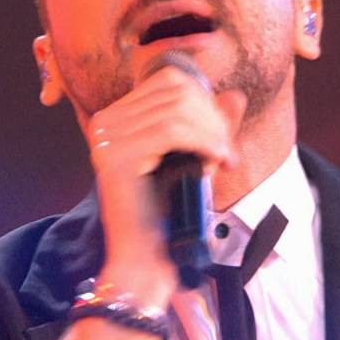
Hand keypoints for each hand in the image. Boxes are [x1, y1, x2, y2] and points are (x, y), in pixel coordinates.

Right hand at [85, 65, 247, 306]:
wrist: (146, 258)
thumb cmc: (168, 212)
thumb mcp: (195, 158)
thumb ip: (211, 126)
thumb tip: (235, 94)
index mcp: (116, 118)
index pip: (168, 81)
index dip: (205, 99)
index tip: (222, 134)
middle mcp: (104, 122)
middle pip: (175, 91)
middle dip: (212, 117)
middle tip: (227, 150)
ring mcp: (106, 138)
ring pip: (177, 110)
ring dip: (212, 132)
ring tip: (225, 158)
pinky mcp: (116, 156)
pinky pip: (172, 131)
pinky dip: (204, 141)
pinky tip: (218, 159)